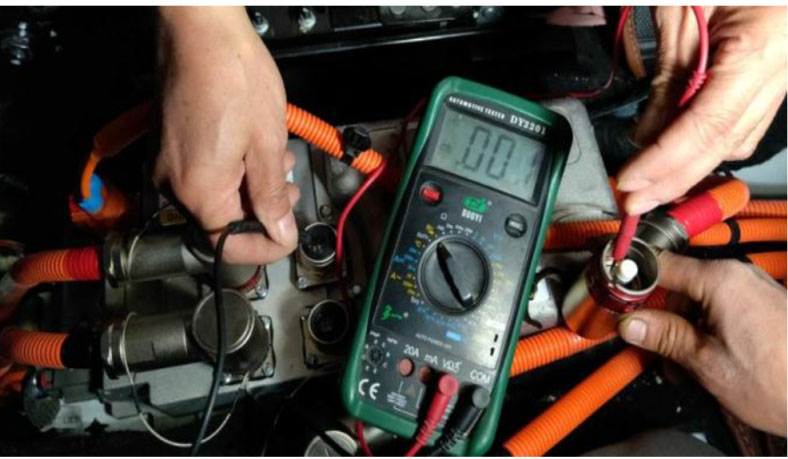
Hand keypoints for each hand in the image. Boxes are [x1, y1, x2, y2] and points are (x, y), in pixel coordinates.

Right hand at [154, 7, 298, 263]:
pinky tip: (256, 148)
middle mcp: (175, 183)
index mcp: (198, 190)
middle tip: (290, 192)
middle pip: (222, 222)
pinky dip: (234, 171)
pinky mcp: (171, 145)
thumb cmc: (233, 76)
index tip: (289, 237)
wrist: (200, 31)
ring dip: (252, 188)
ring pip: (216, 198)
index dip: (264, 247)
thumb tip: (280, 232)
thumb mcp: (267, 143)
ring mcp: (169, 164)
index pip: (229, 245)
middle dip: (262, 212)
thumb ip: (272, 196)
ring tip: (277, 160)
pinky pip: (204, 175)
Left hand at [618, 6, 786, 214]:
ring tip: (647, 182)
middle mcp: (781, 73)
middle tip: (633, 202)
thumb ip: (670, 77)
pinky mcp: (774, 80)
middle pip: (723, 144)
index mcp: (761, 51)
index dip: (666, 162)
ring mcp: (783, 79)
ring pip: (735, 141)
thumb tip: (647, 134)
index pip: (707, 126)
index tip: (631, 183)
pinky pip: (741, 124)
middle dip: (673, 179)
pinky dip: (705, 144)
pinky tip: (674, 152)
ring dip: (689, 166)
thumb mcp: (683, 13)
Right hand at [618, 251, 786, 434]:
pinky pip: (719, 308)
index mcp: (721, 281)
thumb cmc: (781, 381)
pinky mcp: (762, 305)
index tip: (613, 293)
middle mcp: (738, 276)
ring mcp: (752, 289)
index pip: (660, 264)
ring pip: (697, 300)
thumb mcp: (707, 363)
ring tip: (680, 365)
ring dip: (681, 328)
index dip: (632, 279)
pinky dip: (704, 329)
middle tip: (645, 344)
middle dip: (658, 316)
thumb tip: (631, 323)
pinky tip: (702, 360)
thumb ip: (664, 337)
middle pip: (677, 285)